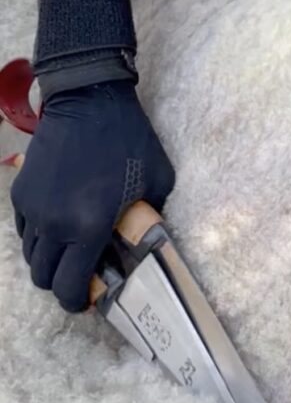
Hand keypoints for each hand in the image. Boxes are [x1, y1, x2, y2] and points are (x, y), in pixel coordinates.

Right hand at [11, 80, 174, 311]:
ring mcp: (34, 208)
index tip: (87, 299)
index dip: (77, 302)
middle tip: (81, 274)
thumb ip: (149, 218)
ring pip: (31, 256)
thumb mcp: (158, 181)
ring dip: (49, 260)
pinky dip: (38, 236)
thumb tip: (143, 244)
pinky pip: (24, 230)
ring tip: (70, 247)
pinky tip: (58, 222)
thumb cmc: (130, 139)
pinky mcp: (21, 192)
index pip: (70, 287)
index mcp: (89, 226)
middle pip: (44, 277)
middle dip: (61, 283)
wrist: (90, 100)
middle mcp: (55, 224)